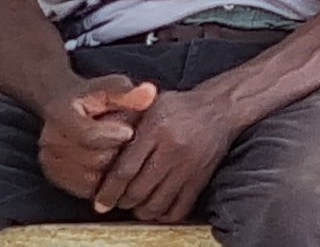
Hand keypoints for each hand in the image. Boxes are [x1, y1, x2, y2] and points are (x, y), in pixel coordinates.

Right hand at [36, 76, 153, 200]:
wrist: (68, 108)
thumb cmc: (95, 97)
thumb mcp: (111, 87)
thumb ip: (128, 92)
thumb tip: (149, 93)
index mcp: (60, 113)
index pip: (89, 135)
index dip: (114, 136)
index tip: (130, 131)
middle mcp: (49, 139)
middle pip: (95, 159)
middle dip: (117, 151)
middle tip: (126, 142)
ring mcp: (50, 161)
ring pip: (92, 178)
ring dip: (112, 168)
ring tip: (117, 151)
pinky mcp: (55, 178)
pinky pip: (87, 190)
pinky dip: (103, 181)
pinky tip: (109, 165)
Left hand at [90, 85, 235, 221]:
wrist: (221, 109)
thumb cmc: (181, 107)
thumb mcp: (151, 105)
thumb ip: (126, 123)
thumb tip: (98, 144)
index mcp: (157, 129)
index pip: (125, 169)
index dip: (108, 191)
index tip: (100, 202)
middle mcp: (173, 149)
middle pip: (138, 191)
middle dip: (122, 201)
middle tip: (116, 201)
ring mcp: (189, 166)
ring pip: (156, 204)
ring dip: (141, 210)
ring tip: (135, 203)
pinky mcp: (201, 179)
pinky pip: (178, 208)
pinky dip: (163, 214)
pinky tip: (156, 206)